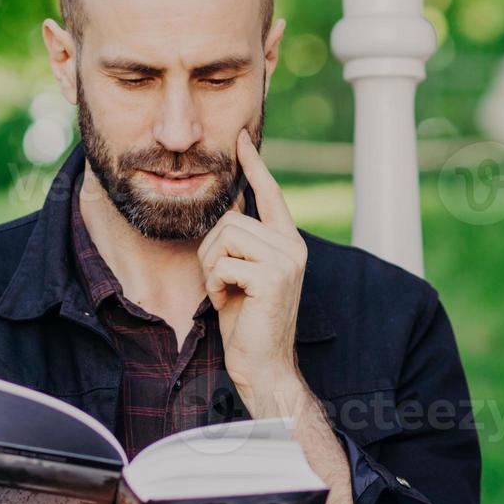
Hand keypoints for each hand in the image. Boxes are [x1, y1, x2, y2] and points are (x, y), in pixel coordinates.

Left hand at [199, 129, 309, 413]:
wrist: (264, 366)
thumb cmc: (248, 323)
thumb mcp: (243, 273)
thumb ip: (242, 242)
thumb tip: (229, 206)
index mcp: (288, 242)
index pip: (270, 193)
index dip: (255, 164)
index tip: (242, 138)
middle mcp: (293, 246)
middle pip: (230, 220)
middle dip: (211, 252)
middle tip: (221, 284)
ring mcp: (286, 260)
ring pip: (225, 238)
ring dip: (212, 269)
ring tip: (227, 293)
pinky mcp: (273, 277)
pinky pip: (224, 263)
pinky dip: (216, 286)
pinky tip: (229, 304)